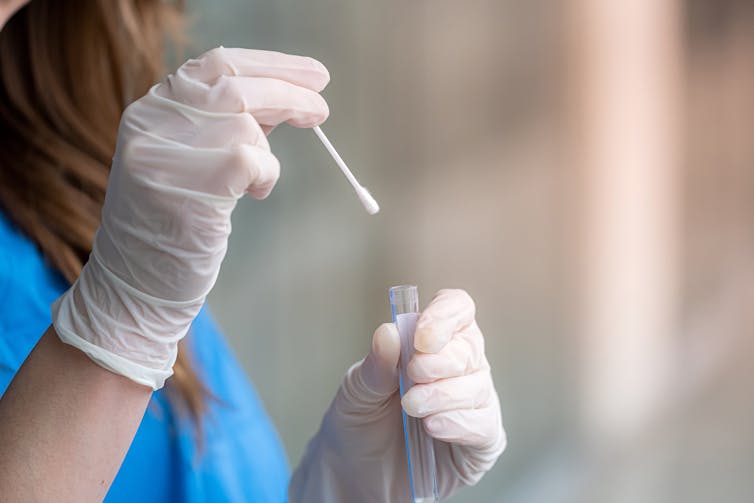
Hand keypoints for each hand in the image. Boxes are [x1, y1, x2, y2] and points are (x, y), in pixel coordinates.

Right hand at [52, 48, 328, 388]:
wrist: (136, 286)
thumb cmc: (173, 226)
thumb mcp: (192, 161)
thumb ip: (228, 126)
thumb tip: (286, 99)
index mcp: (151, 110)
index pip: (217, 64)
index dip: (272, 65)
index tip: (314, 75)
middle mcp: (151, 123)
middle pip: (236, 85)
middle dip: (289, 92)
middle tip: (322, 109)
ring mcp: (163, 153)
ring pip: (245, 124)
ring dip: (267, 154)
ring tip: (257, 183)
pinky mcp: (186, 187)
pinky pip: (250, 158)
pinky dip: (266, 174)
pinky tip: (254, 193)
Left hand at [290, 289, 505, 501]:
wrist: (354, 476)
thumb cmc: (359, 424)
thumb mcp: (356, 392)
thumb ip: (375, 365)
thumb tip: (389, 333)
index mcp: (431, 343)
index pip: (457, 310)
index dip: (445, 316)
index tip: (422, 336)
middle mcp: (458, 368)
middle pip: (469, 347)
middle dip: (440, 361)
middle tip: (411, 375)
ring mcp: (472, 404)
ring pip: (478, 386)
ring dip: (443, 395)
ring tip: (411, 407)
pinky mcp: (480, 441)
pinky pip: (485, 425)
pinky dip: (460, 424)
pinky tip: (434, 427)